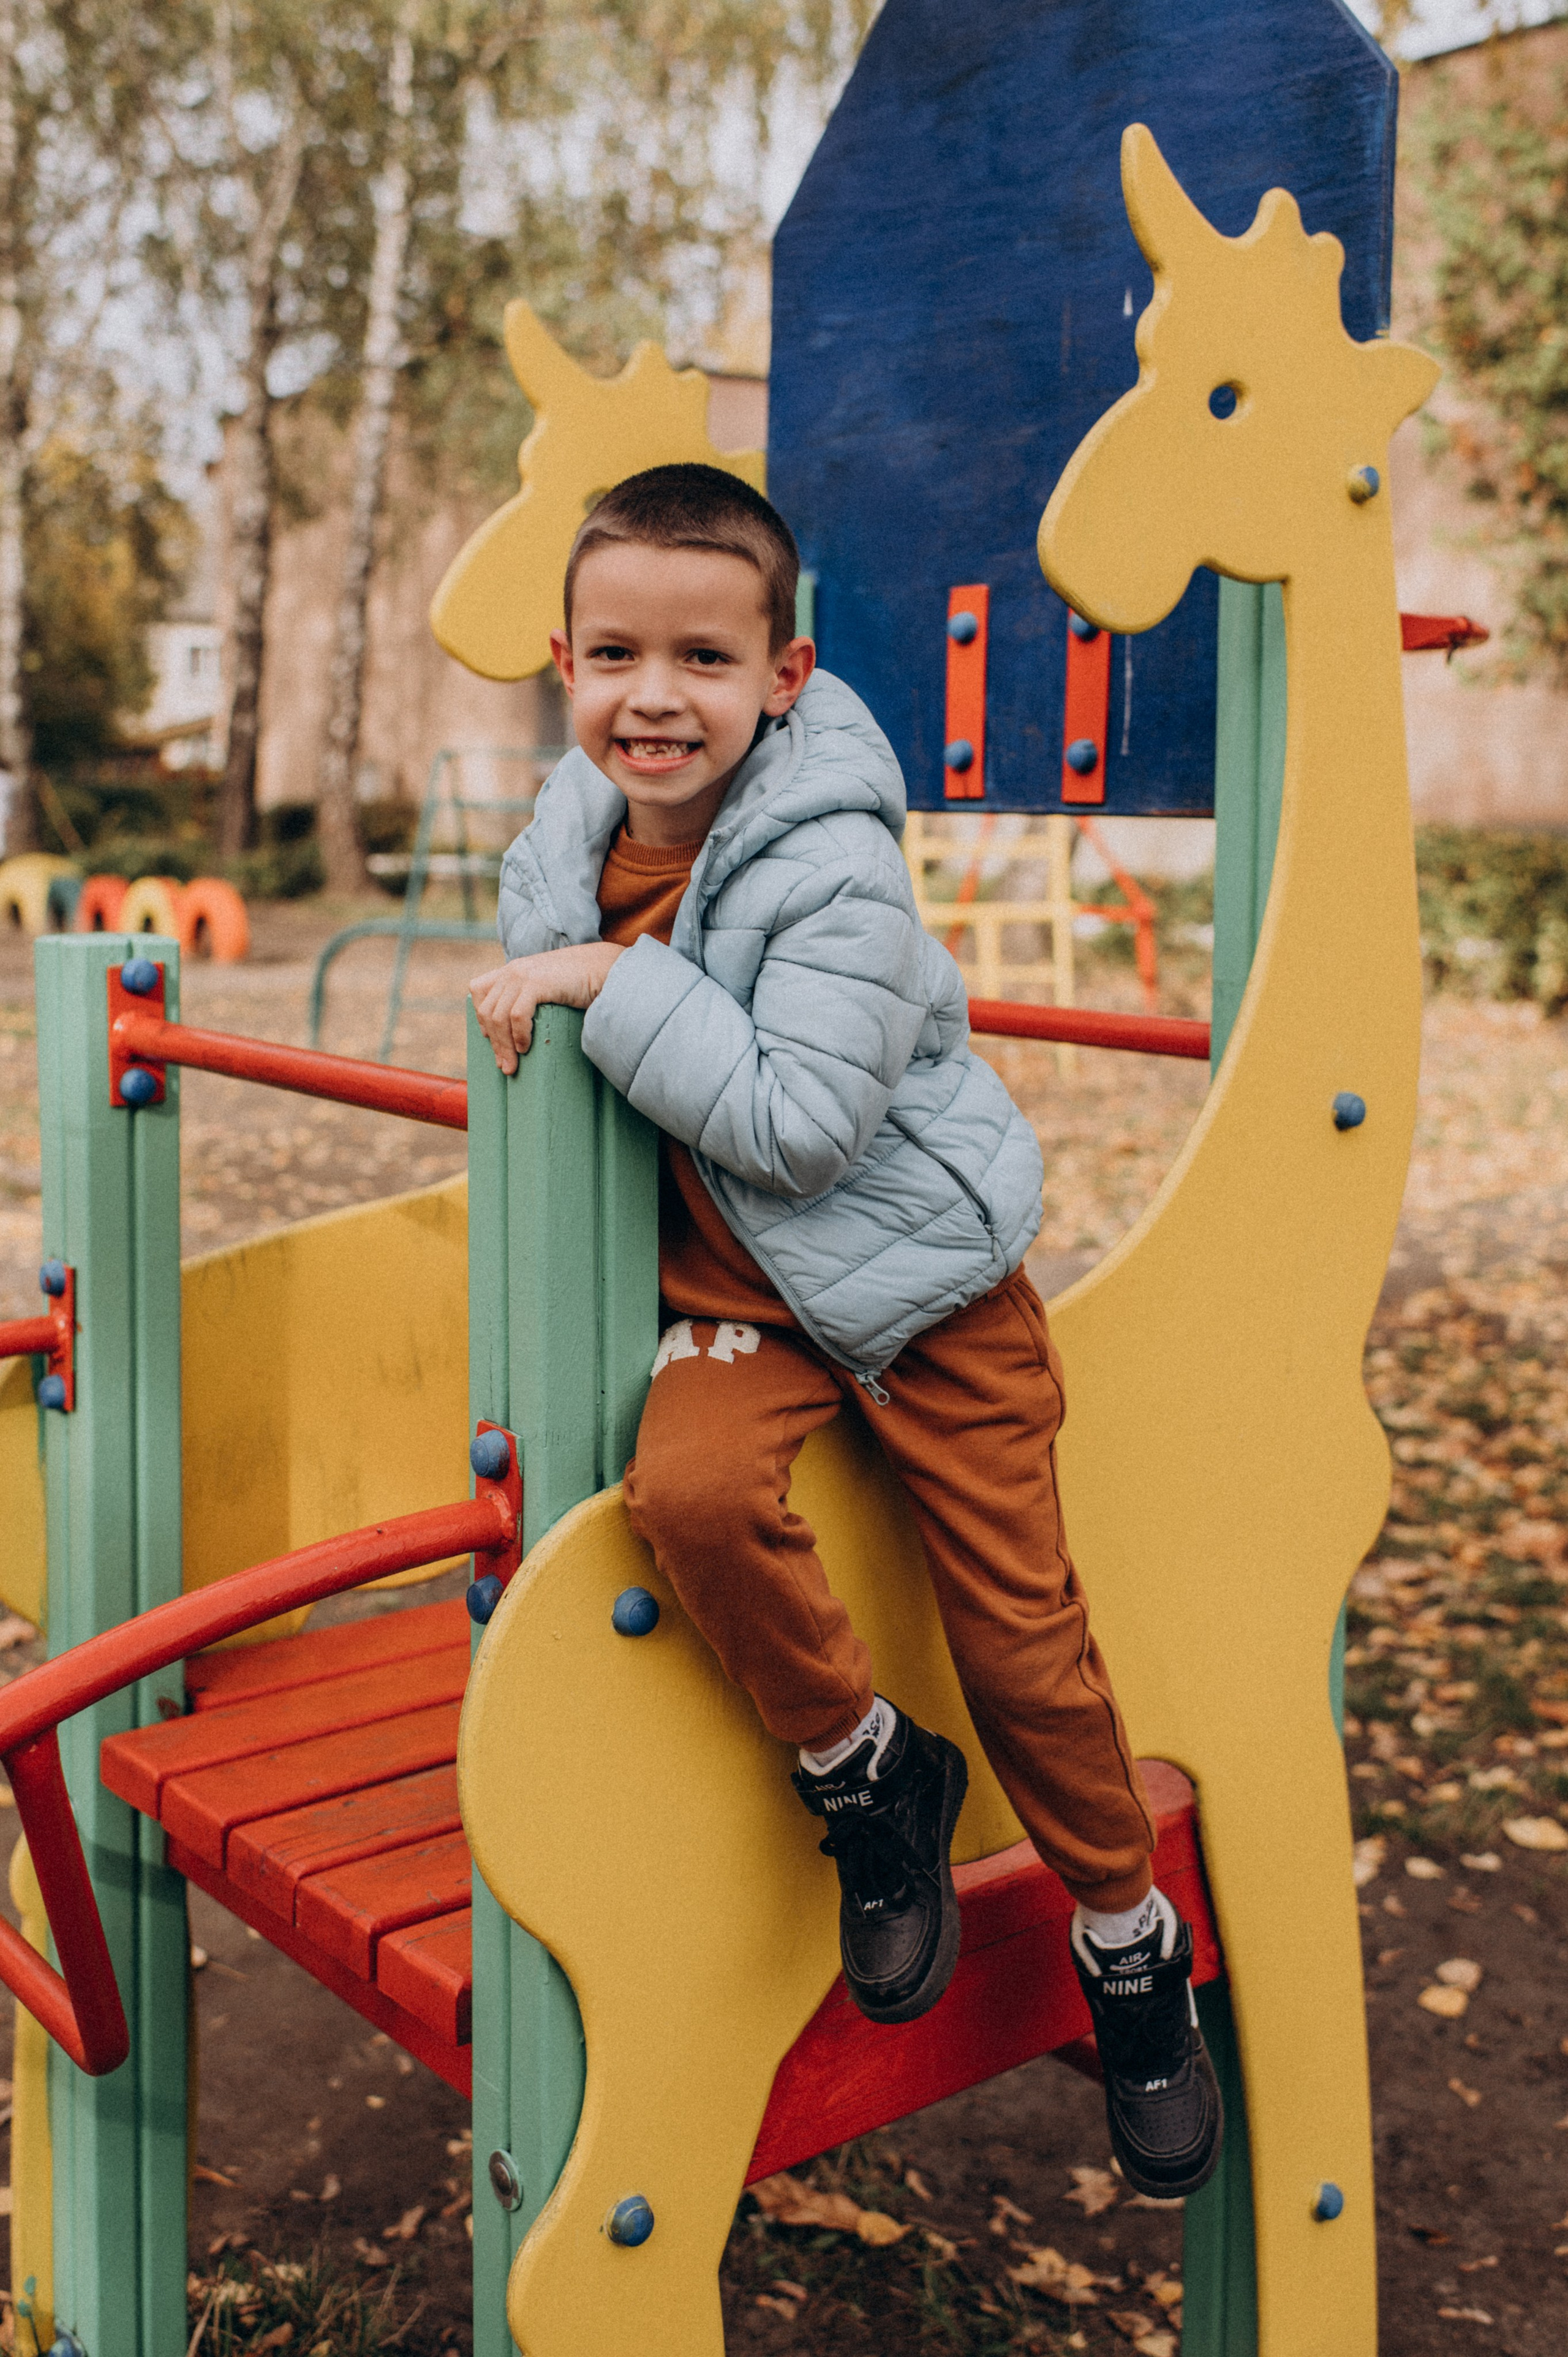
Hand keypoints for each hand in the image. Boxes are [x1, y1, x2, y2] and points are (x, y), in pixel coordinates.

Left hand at [469, 944, 622, 1073]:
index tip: (491, 1039)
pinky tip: (526, 1048)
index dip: (481, 1016)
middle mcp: (513, 970)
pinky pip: (517, 1015)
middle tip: (504, 1066)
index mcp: (513, 970)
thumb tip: (519, 1030)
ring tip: (513, 1064)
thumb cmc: (581, 982)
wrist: (604, 968)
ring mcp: (523, 975)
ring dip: (504, 1046)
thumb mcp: (548, 986)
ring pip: (499, 1016)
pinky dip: (519, 1036)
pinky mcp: (537, 983)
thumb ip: (531, 997)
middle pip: (488, 1010)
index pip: (479, 989)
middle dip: (495, 1042)